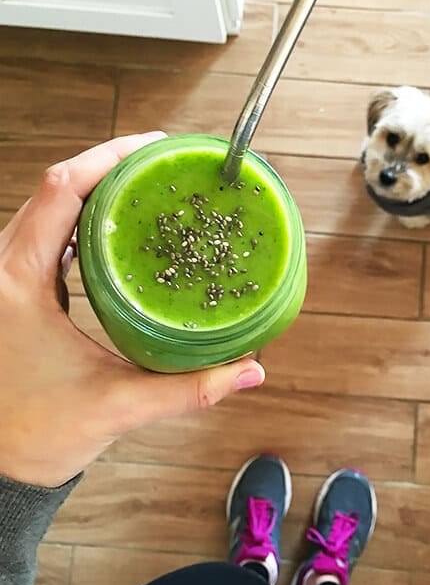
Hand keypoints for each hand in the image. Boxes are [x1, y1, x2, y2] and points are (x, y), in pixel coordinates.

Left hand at [0, 134, 264, 486]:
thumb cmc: (38, 435)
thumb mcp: (119, 407)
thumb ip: (190, 389)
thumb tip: (249, 371)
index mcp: (17, 285)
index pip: (58, 192)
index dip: (105, 159)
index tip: (151, 149)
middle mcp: (3, 272)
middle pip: (52, 190)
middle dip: (105, 166)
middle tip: (158, 161)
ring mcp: (4, 280)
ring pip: (45, 211)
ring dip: (91, 191)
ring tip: (142, 185)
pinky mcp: (13, 293)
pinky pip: (44, 237)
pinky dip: (79, 223)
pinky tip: (113, 231)